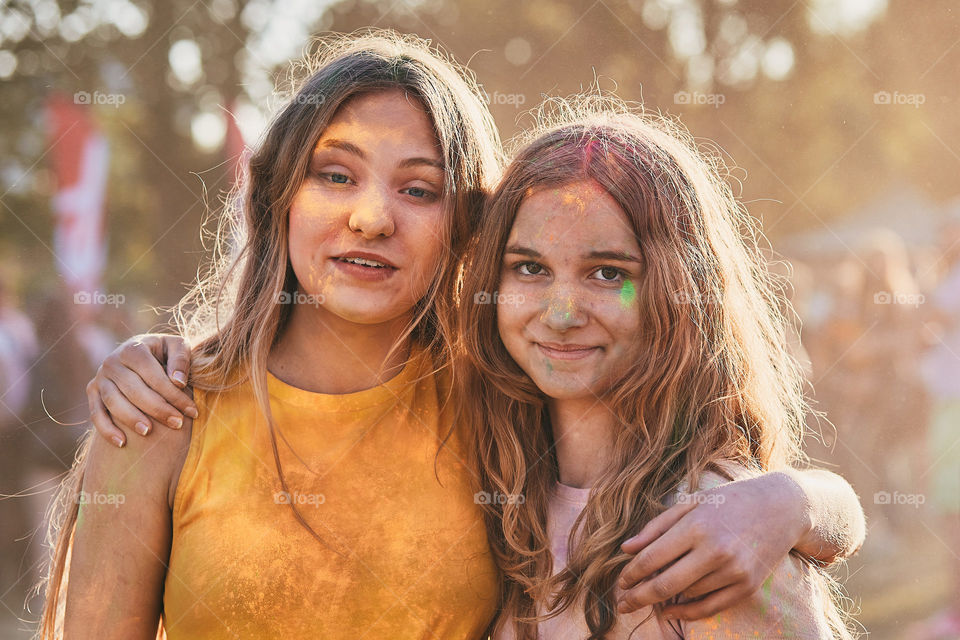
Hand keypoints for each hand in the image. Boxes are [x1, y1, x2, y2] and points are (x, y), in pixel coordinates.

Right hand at [87, 334, 195, 446]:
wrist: (141, 353)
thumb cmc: (164, 353)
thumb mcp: (176, 347)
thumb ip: (181, 359)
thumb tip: (178, 381)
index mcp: (133, 348)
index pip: (153, 374)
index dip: (172, 394)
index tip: (191, 411)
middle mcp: (112, 362)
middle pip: (133, 389)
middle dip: (157, 409)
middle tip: (177, 423)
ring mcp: (100, 377)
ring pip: (113, 402)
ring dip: (131, 419)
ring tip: (149, 432)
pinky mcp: (93, 392)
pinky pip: (96, 413)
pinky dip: (106, 429)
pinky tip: (122, 443)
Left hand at [616, 471, 810, 619]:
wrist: (782, 507)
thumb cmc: (729, 501)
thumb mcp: (690, 503)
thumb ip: (656, 527)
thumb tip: (625, 549)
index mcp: (696, 526)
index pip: (652, 558)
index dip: (631, 574)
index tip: (620, 582)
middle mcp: (714, 551)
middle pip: (664, 584)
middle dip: (637, 597)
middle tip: (621, 604)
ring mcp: (733, 571)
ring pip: (685, 594)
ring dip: (664, 598)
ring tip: (649, 596)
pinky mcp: (747, 586)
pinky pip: (709, 608)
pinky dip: (686, 613)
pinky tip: (669, 612)